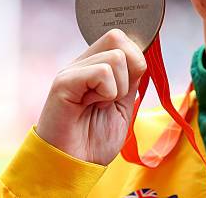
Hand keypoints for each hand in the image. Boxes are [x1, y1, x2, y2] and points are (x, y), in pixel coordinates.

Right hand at [36, 29, 146, 164]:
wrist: (73, 167)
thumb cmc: (95, 141)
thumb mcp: (124, 105)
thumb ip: (132, 79)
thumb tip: (142, 56)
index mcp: (95, 66)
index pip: (121, 38)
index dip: (135, 58)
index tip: (128, 87)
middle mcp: (82, 63)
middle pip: (118, 37)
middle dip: (130, 68)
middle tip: (116, 96)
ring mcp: (72, 71)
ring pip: (116, 56)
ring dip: (119, 88)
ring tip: (101, 104)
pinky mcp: (63, 82)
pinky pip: (101, 72)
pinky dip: (107, 92)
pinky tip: (93, 105)